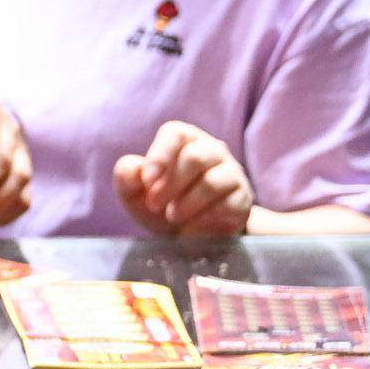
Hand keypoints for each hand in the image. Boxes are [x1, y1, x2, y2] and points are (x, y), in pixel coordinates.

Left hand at [113, 122, 253, 236]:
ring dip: (186, 203)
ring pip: (211, 182)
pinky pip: (227, 204)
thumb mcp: (134, 193)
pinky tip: (192, 225)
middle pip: (195, 157)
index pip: (175, 134)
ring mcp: (230, 172)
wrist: (187, 235)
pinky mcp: (242, 197)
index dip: (160, 155)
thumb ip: (127, 176)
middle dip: (170, 184)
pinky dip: (203, 218)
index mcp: (183, 140)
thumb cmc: (159, 204)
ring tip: (172, 216)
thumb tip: (135, 168)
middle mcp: (211, 150)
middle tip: (154, 204)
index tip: (146, 181)